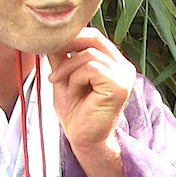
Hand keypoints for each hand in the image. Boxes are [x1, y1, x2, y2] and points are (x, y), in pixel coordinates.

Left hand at [47, 28, 136, 157]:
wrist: (83, 140)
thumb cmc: (76, 113)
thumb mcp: (64, 78)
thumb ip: (62, 57)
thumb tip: (51, 36)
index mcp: (113, 63)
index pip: (93, 37)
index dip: (71, 37)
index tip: (51, 47)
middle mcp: (123, 66)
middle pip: (94, 38)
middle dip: (68, 46)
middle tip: (52, 59)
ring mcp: (124, 75)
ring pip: (89, 54)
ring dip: (68, 68)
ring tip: (61, 84)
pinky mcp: (120, 85)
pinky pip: (92, 68)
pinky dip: (76, 78)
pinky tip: (74, 91)